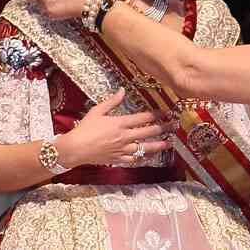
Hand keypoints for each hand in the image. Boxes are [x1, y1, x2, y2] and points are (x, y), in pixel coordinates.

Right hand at [56, 88, 175, 166]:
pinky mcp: (118, 159)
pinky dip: (142, 157)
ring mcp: (123, 150)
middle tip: (174, 126)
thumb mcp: (97, 111)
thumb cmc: (85, 128)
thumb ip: (112, 101)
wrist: (75, 149)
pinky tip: (148, 155)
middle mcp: (125, 137)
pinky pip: (134, 159)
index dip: (156, 114)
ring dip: (158, 145)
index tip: (165, 112)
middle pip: (148, 132)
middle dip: (163, 128)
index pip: (143, 118)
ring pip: (145, 148)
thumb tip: (123, 90)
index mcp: (120, 123)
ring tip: (169, 143)